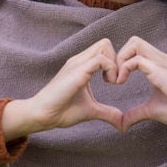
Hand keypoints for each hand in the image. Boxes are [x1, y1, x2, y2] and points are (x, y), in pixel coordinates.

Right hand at [2, 39, 122, 140]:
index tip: (116, 82)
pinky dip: (112, 69)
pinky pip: (101, 59)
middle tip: (116, 80)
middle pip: (105, 43)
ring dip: (115, 63)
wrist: (43, 115)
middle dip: (118, 59)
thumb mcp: (91, 110)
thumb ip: (107, 112)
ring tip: (113, 82)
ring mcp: (78, 63)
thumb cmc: (62, 111)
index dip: (115, 63)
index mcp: (83, 65)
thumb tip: (122, 123)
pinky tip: (110, 84)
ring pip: (104, 45)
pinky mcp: (77, 70)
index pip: (104, 49)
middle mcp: (80, 60)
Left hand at [114, 36, 166, 130]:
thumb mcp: (151, 110)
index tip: (117, 78)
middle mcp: (159, 58)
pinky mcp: (159, 69)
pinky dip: (124, 68)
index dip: (123, 59)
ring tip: (118, 79)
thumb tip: (123, 124)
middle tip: (114, 76)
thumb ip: (136, 113)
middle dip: (119, 55)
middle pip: (134, 41)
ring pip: (134, 43)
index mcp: (158, 64)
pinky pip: (136, 59)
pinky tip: (121, 82)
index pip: (136, 48)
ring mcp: (160, 61)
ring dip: (121, 59)